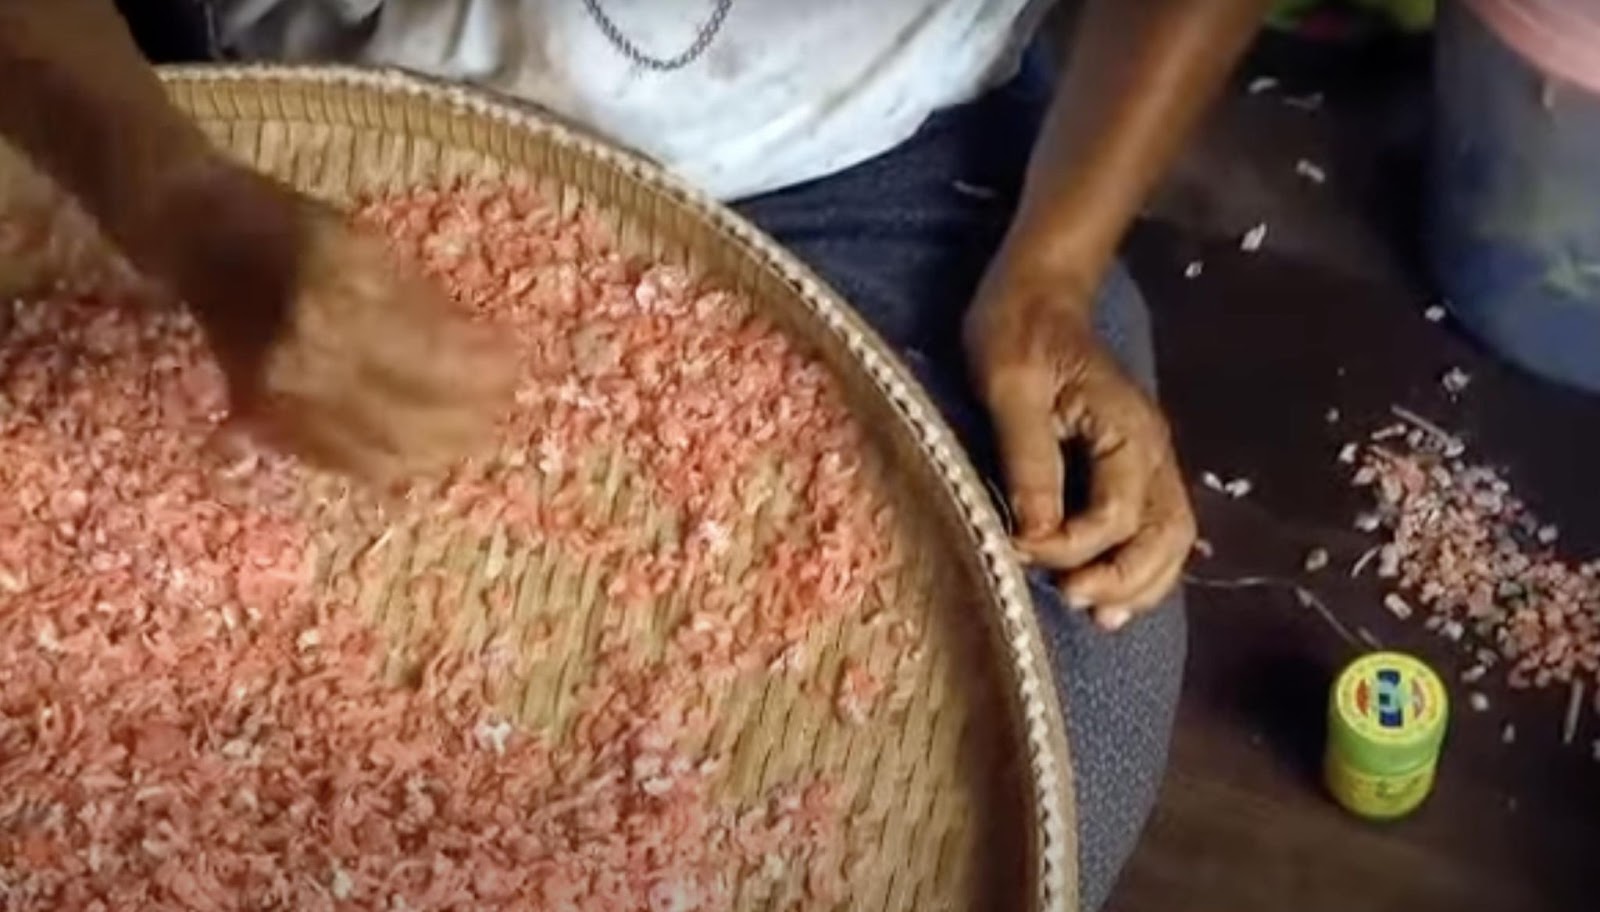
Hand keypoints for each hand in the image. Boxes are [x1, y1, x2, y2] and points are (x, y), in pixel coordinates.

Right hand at [156, 162, 515, 480]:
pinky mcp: (264, 418)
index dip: (484, 373)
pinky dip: (386, 463)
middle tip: (502, 409)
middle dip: (469, 422)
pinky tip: (419, 453)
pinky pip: (338, 461)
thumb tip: (486, 350)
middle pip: (412, 420)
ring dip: (436, 452)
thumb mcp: (370, 244)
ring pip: (380, 454)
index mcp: (341, 297)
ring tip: (472, 435)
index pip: (435, 361)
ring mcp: (282, 395)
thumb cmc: (289, 225)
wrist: (192, 235)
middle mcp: (310, 355)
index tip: (515, 366)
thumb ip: (425, 304)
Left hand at [964, 265, 1193, 630]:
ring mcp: (1149, 460)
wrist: (1038, 295)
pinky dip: (1140, 569)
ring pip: (1172, 541)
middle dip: (1122, 579)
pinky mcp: (1131, 468)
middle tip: (1069, 599)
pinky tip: (1109, 597)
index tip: (1018, 547)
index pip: (1117, 513)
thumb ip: (1029, 460)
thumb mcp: (1010, 387)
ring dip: (1139, 583)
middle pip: (1166, 537)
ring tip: (1096, 614)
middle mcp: (1152, 451)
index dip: (1072, 545)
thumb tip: (1037, 534)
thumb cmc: (1018, 332)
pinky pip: (1155, 529)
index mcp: (1127, 430)